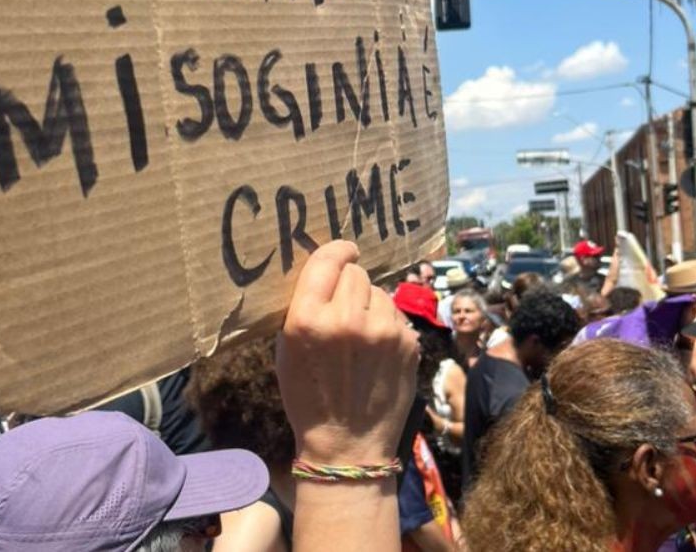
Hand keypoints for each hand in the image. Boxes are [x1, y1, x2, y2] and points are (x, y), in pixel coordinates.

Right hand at [276, 240, 418, 464]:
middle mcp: (346, 319)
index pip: (327, 259)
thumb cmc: (309, 397)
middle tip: (345, 309)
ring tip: (362, 336)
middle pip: (356, 273)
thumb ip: (305, 307)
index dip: (338, 250)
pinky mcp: (407, 343)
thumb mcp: (287, 349)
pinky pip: (396, 315)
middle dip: (350, 285)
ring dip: (370, 305)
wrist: (347, 445)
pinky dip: (388, 326)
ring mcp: (382, 331)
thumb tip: (328, 272)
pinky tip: (378, 352)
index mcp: (308, 319)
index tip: (346, 250)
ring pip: (380, 292)